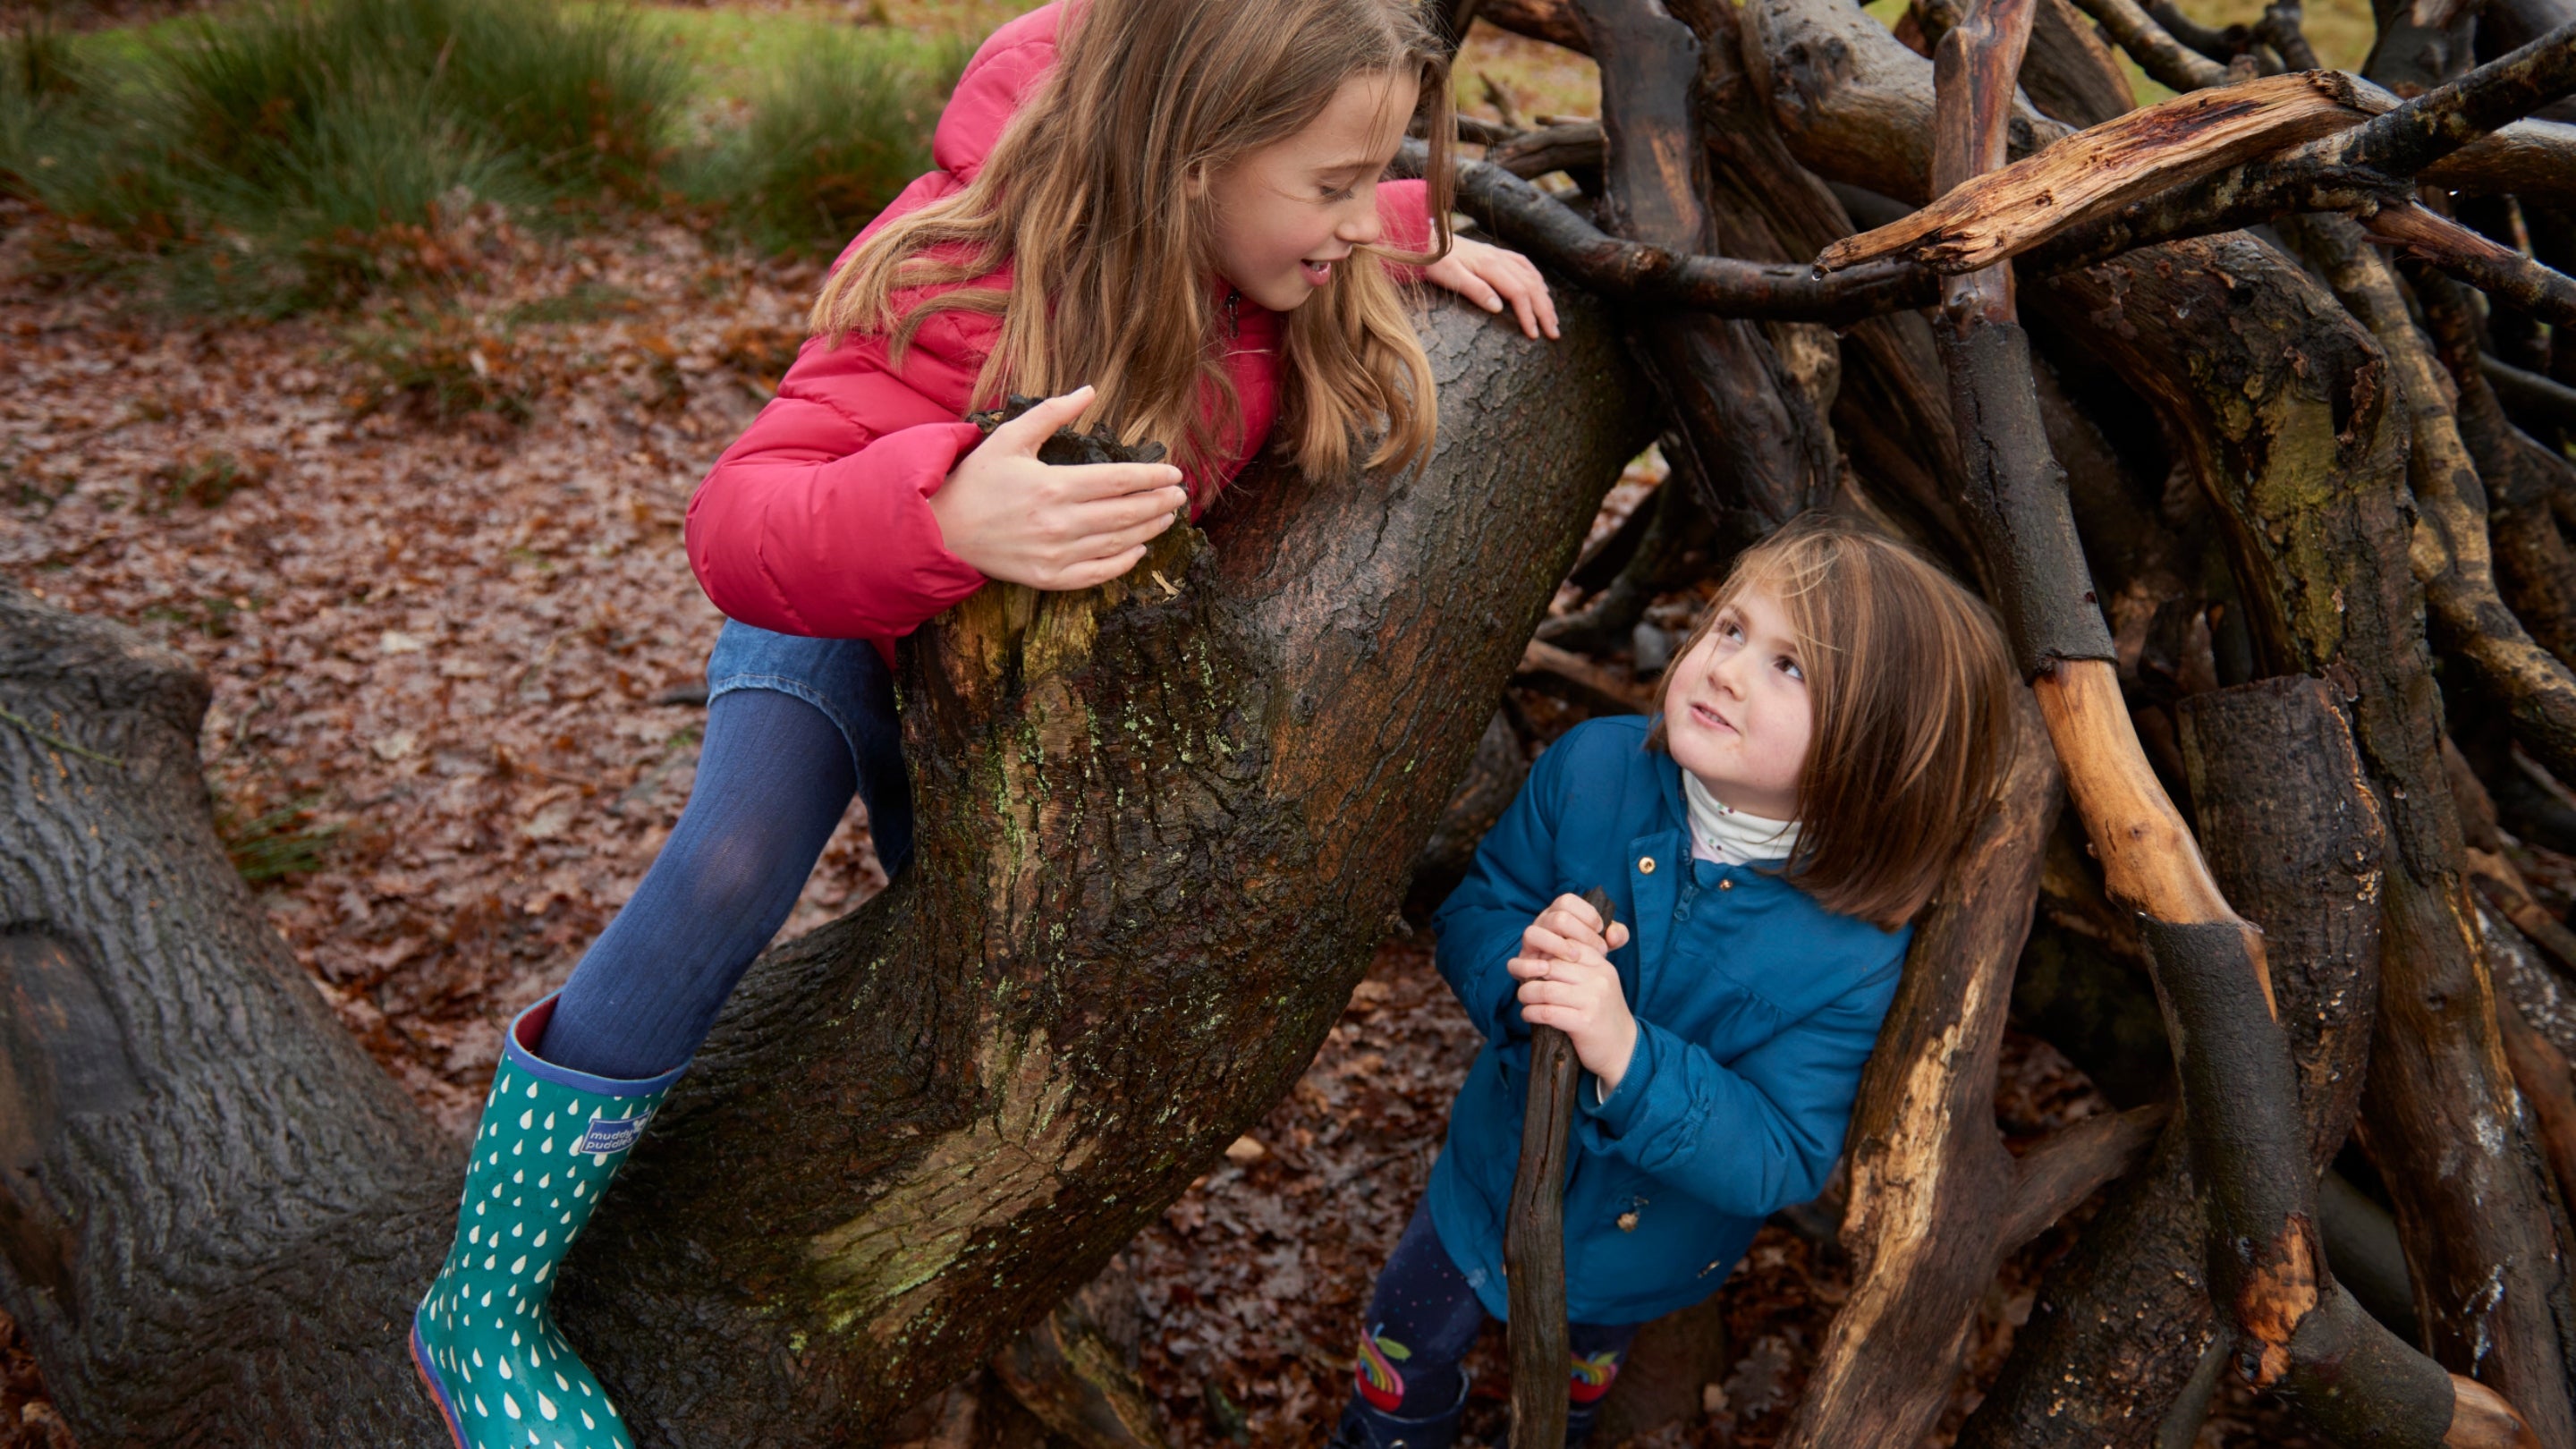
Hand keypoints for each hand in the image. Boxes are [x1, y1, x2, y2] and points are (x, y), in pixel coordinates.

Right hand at [928, 386, 1191, 590]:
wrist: (942, 527)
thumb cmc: (977, 479)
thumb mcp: (1010, 437)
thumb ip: (1052, 413)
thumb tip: (1089, 390)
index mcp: (1054, 485)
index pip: (1119, 481)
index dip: (1152, 477)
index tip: (1174, 474)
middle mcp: (1059, 523)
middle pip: (1126, 513)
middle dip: (1159, 503)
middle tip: (1180, 497)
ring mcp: (1055, 554)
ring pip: (1116, 543)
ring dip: (1149, 530)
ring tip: (1167, 517)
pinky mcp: (1048, 577)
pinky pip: (1096, 573)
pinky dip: (1122, 563)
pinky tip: (1138, 550)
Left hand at [1423, 236, 1558, 339]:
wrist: (1425, 236)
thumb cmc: (1434, 261)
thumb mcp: (1450, 277)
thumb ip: (1475, 290)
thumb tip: (1499, 308)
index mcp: (1490, 266)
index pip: (1518, 293)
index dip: (1529, 315)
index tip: (1534, 335)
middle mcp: (1499, 258)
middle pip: (1531, 286)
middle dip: (1545, 311)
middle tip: (1554, 333)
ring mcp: (1499, 254)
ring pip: (1532, 276)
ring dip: (1545, 298)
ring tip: (1553, 318)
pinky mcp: (1496, 253)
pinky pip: (1525, 265)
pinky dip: (1537, 279)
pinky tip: (1542, 290)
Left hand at [1508, 893, 1637, 1090]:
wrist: (1623, 1048)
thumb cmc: (1603, 1014)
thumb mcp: (1599, 984)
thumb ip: (1577, 968)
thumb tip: (1539, 956)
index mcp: (1602, 966)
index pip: (1566, 946)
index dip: (1544, 955)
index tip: (1535, 967)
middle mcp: (1599, 979)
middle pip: (1551, 966)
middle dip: (1530, 974)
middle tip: (1524, 983)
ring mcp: (1592, 1001)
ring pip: (1545, 989)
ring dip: (1526, 994)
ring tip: (1524, 999)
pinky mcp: (1584, 1023)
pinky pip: (1546, 1012)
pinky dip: (1530, 1012)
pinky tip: (1528, 1014)